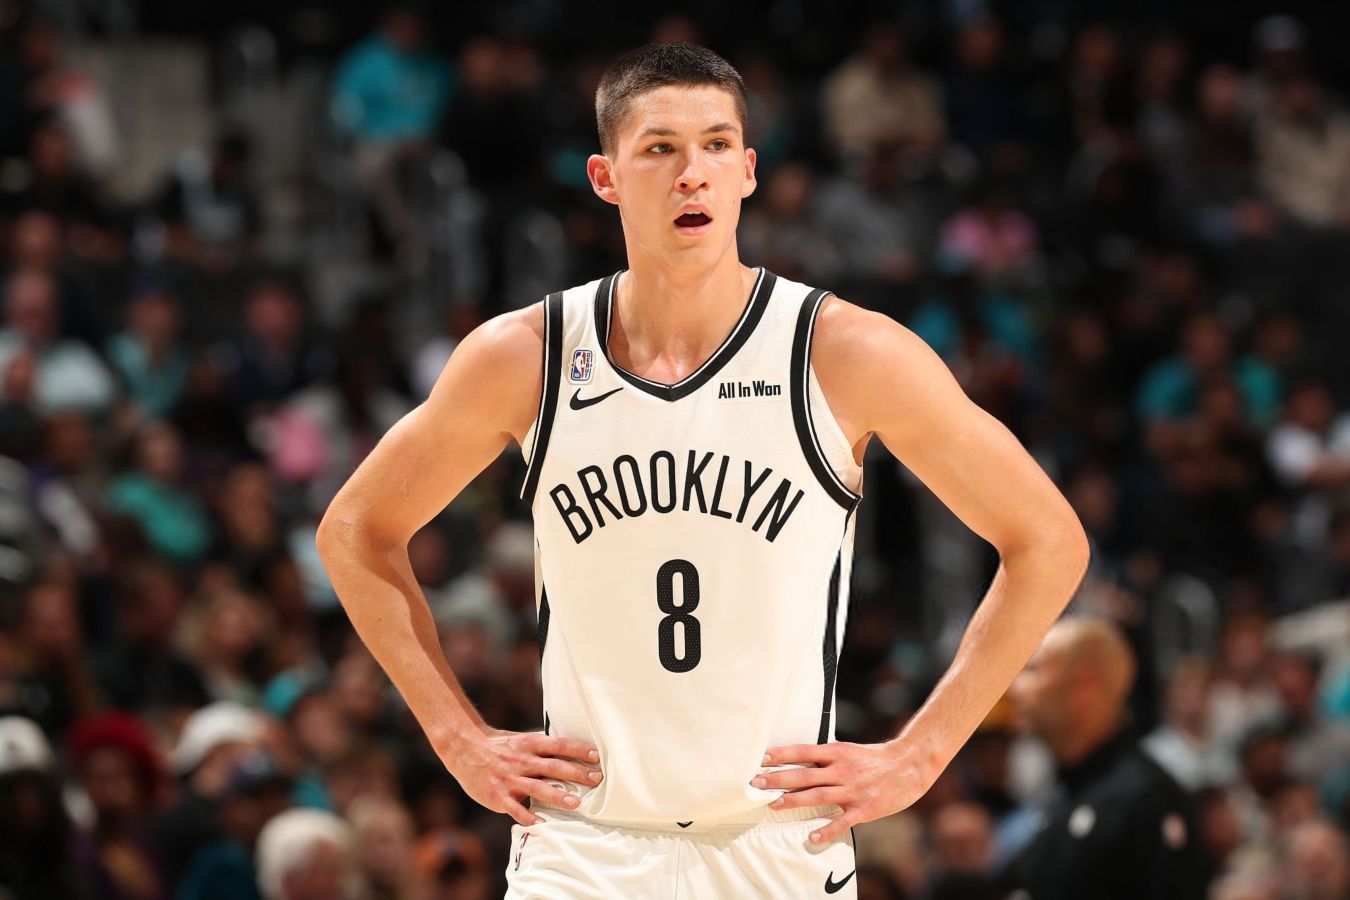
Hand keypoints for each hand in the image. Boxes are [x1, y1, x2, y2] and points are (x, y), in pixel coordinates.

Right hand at [447, 728, 602, 825]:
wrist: (464, 748)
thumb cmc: (500, 746)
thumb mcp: (521, 739)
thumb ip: (543, 748)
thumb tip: (573, 752)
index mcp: (529, 744)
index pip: (558, 745)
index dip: (577, 749)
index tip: (596, 756)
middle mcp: (521, 760)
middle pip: (552, 766)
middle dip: (576, 773)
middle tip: (597, 780)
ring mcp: (509, 779)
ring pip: (536, 787)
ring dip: (557, 795)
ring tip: (576, 803)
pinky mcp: (497, 796)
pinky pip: (515, 809)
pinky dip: (528, 817)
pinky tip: (542, 824)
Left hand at [752, 740, 934, 843]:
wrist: (911, 764)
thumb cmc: (876, 758)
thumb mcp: (849, 750)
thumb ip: (827, 756)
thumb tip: (799, 760)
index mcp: (838, 752)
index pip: (803, 751)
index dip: (782, 755)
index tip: (761, 758)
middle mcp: (842, 769)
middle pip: (805, 774)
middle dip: (779, 779)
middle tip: (756, 783)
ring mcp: (853, 790)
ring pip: (818, 795)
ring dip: (794, 800)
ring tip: (773, 805)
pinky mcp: (864, 808)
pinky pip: (842, 821)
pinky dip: (827, 829)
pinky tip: (811, 837)